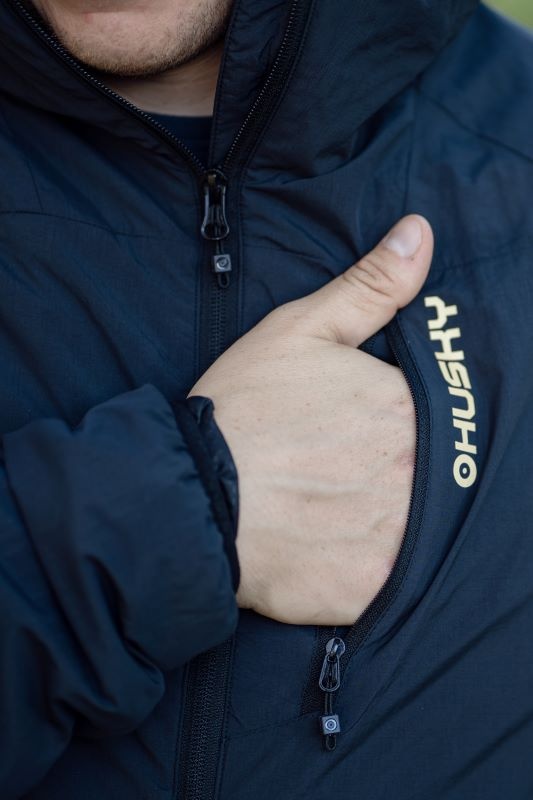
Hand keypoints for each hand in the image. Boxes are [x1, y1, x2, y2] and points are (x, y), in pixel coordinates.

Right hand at [190, 216, 433, 624]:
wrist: (190, 498)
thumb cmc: (244, 409)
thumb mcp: (301, 330)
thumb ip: (371, 286)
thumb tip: (421, 232)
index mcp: (408, 407)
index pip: (432, 414)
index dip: (387, 424)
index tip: (349, 431)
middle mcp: (417, 473)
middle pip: (427, 472)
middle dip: (386, 471)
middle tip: (333, 472)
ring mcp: (399, 537)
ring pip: (415, 528)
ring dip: (382, 520)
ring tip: (327, 509)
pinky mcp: (373, 590)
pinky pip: (388, 579)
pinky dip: (363, 567)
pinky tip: (326, 549)